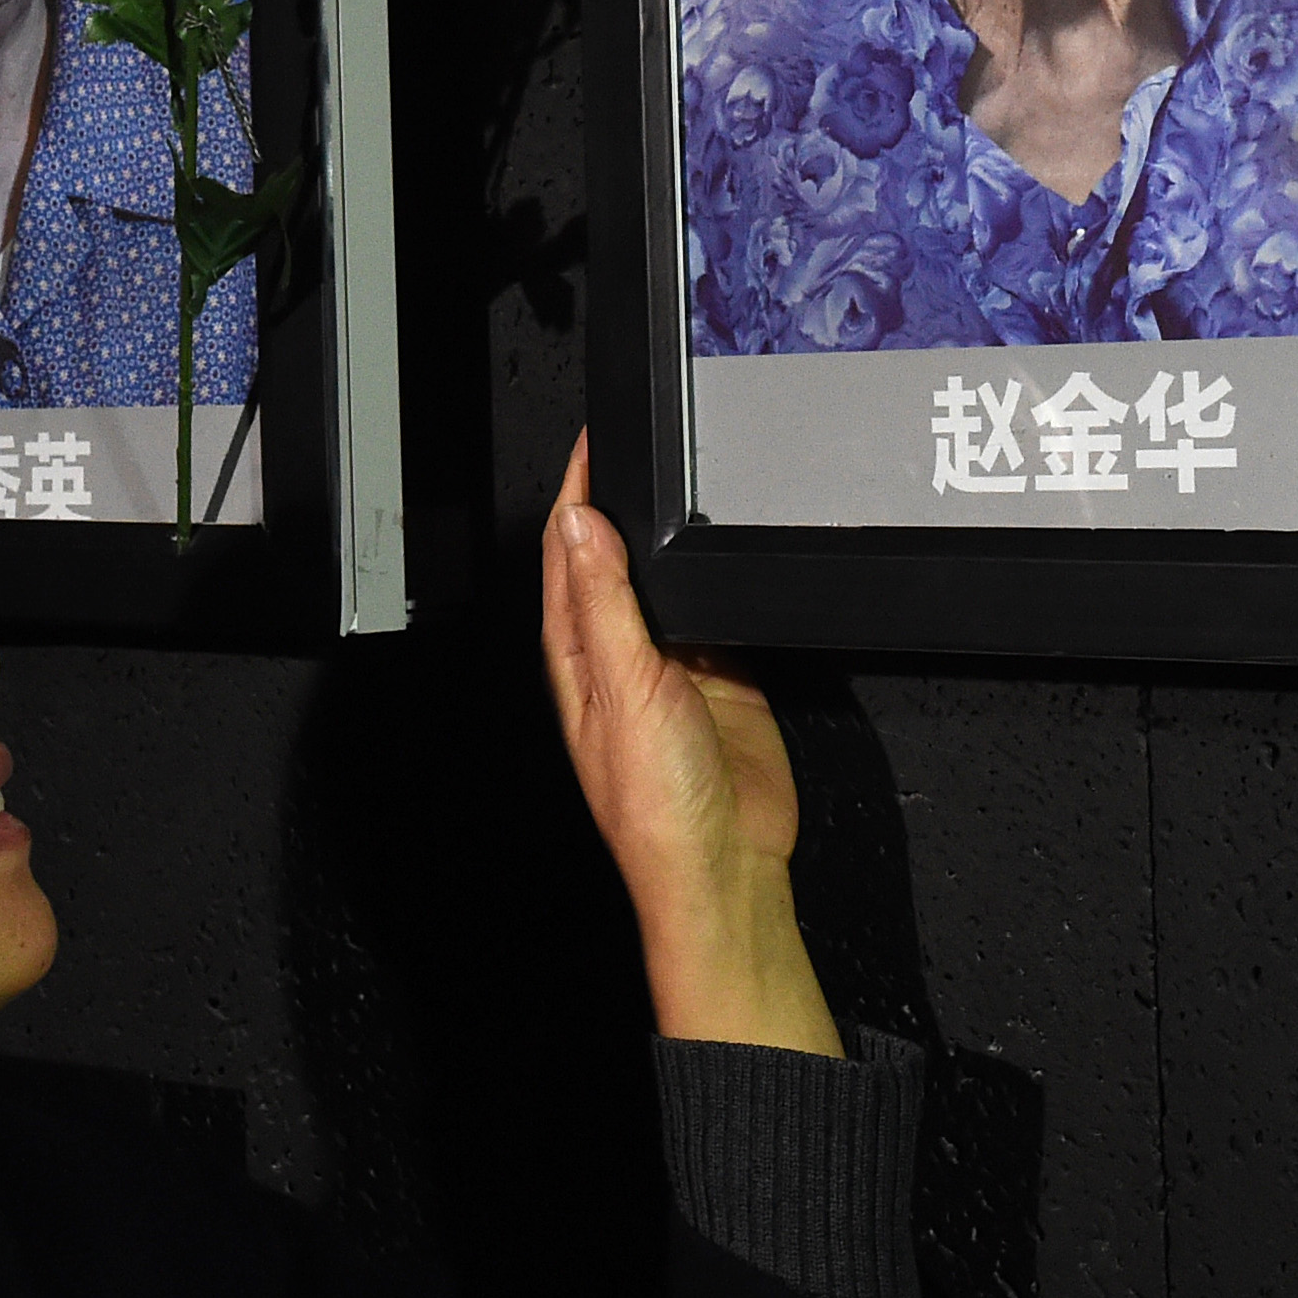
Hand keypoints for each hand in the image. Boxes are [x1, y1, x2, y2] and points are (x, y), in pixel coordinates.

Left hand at [539, 433, 839, 1056]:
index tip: (597, 433)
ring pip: (668, 576)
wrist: (725, 865)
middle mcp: (620, 651)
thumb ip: (606, 602)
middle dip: (625, 496)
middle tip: (643, 435)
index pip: (568, 546)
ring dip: (673, 535)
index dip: (579, 486)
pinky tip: (728, 552)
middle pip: (618, 552)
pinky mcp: (725, 673)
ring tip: (688, 477)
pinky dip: (721, 576)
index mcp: (577, 651)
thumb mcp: (625, 688)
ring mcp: (673, 662)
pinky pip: (719, 609)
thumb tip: (581, 524)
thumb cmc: (656, 806)